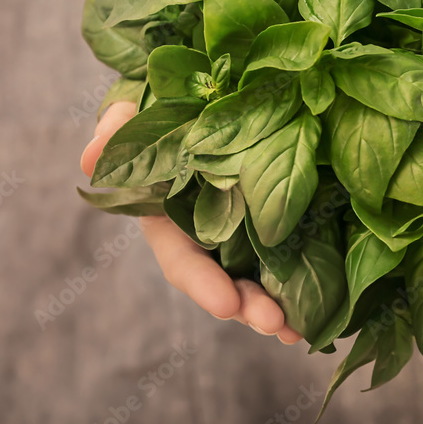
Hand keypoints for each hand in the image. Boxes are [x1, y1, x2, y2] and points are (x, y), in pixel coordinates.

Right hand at [81, 101, 302, 344]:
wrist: (196, 92)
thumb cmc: (157, 109)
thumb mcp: (129, 115)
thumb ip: (112, 134)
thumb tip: (92, 157)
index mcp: (169, 219)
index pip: (183, 260)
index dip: (202, 284)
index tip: (226, 305)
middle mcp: (206, 234)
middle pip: (227, 281)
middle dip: (249, 307)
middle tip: (276, 324)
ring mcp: (243, 229)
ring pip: (260, 278)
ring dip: (279, 307)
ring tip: (303, 331)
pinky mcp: (276, 217)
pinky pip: (292, 251)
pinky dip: (310, 277)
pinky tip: (330, 302)